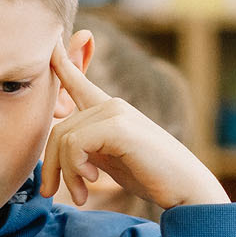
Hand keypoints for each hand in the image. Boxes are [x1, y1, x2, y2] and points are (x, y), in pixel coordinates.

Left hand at [40, 49, 228, 210]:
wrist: (185, 190)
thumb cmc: (150, 176)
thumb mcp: (109, 158)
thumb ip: (85, 147)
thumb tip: (55, 152)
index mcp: (108, 110)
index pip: (76, 80)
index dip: (60, 62)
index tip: (50, 41)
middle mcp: (110, 104)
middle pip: (58, 128)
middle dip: (52, 164)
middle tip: (53, 192)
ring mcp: (115, 111)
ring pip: (63, 138)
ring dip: (66, 173)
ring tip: (80, 194)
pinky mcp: (118, 126)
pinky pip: (74, 144)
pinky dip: (75, 168)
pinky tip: (92, 182)